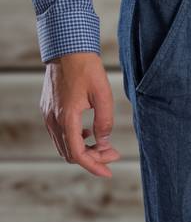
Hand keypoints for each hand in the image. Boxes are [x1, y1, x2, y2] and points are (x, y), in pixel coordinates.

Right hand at [40, 52, 120, 178]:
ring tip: (103, 144)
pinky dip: (74, 138)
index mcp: (66, 118)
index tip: (108, 172)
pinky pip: (59, 134)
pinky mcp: (48, 110)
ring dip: (83, 149)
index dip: (94, 166)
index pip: (78, 154)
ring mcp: (48, 115)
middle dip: (92, 158)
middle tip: (112, 154)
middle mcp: (53, 120)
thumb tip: (104, 143)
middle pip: (70, 153)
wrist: (67, 49)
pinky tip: (89, 131)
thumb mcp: (102, 94)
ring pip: (63, 145)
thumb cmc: (87, 68)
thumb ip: (104, 121)